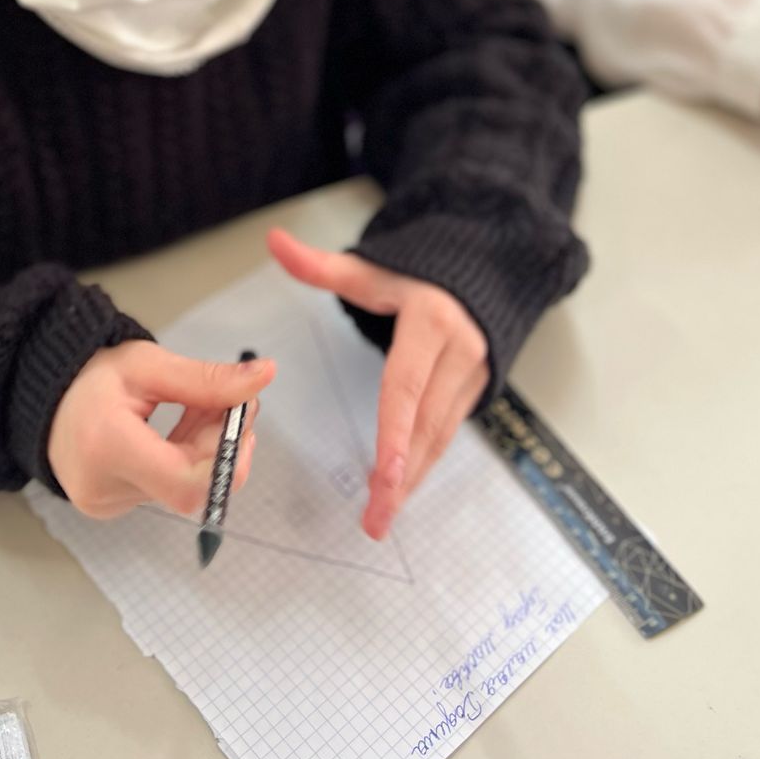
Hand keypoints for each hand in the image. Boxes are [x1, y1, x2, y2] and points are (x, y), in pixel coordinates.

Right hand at [47, 342, 274, 519]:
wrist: (42, 395)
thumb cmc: (92, 375)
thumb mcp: (149, 365)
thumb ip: (208, 379)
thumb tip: (265, 375)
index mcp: (108, 446)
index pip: (187, 482)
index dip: (226, 456)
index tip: (241, 416)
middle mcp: (103, 487)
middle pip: (191, 486)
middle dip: (220, 445)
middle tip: (228, 401)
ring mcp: (105, 505)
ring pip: (182, 488)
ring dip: (204, 450)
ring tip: (197, 408)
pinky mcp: (109, 509)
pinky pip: (165, 490)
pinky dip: (184, 460)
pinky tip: (177, 429)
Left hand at [268, 228, 489, 540]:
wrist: (484, 266)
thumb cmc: (418, 271)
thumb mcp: (372, 268)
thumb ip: (320, 265)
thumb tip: (275, 240)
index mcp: (430, 320)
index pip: (406, 385)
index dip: (393, 433)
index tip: (382, 475)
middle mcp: (459, 350)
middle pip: (424, 423)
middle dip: (400, 475)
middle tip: (376, 517)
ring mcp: (473, 372)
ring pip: (440, 436)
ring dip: (413, 480)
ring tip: (383, 516)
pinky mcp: (477, 389)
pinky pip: (447, 432)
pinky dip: (423, 463)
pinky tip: (401, 488)